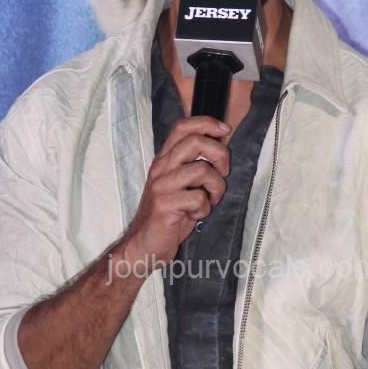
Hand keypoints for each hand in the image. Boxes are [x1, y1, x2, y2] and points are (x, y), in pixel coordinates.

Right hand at [123, 116, 230, 268]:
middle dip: (220, 154)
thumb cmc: (167, 217)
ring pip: (202, 170)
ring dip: (216, 187)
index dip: (207, 123)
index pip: (182, 127)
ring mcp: (161, 186)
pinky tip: (195, 216)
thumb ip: (193, 167)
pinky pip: (198, 199)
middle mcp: (161, 168)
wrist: (142, 245)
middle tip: (223, 172)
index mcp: (164, 160)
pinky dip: (205, 210)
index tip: (225, 130)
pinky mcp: (165, 205)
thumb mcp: (179, 186)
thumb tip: (220, 150)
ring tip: (209, 201)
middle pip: (195, 141)